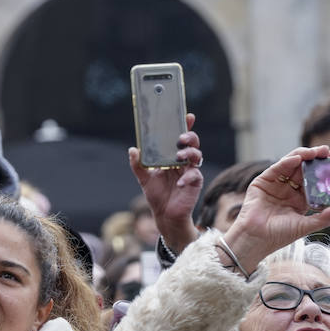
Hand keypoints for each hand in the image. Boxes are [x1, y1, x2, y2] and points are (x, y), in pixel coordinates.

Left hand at [128, 113, 203, 253]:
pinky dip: (187, 177)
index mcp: (173, 157)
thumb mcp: (144, 178)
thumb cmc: (157, 194)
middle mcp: (184, 161)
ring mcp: (191, 171)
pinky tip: (180, 182)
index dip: (186, 126)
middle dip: (189, 137)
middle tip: (181, 138)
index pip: (181, 138)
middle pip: (192, 143)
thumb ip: (138, 164)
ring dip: (189, 153)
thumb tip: (132, 150)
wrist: (164, 214)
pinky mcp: (195, 182)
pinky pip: (194, 175)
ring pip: (197, 155)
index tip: (187, 116)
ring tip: (179, 156)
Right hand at [223, 146, 329, 272]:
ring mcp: (275, 184)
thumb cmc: (278, 235)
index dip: (325, 171)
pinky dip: (286, 162)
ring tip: (316, 151)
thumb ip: (323, 218)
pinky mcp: (262, 182)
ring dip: (303, 156)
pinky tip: (297, 158)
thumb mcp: (305, 226)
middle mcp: (288, 189)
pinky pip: (276, 169)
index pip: (314, 180)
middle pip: (304, 169)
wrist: (255, 239)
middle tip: (329, 152)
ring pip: (291, 165)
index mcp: (299, 198)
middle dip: (316, 159)